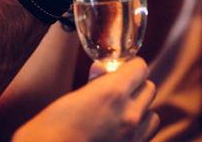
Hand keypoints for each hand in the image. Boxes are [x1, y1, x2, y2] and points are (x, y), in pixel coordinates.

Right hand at [12, 58, 159, 141]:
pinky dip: (138, 132)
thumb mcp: (69, 99)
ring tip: (122, 114)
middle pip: (149, 88)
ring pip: (152, 115)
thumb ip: (92, 83)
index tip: (121, 69)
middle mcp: (128, 115)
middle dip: (136, 87)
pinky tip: (120, 132)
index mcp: (113, 93)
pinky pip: (146, 136)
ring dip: (141, 111)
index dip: (130, 66)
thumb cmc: (49, 131)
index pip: (140, 67)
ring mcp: (132, 138)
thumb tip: (101, 69)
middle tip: (119, 91)